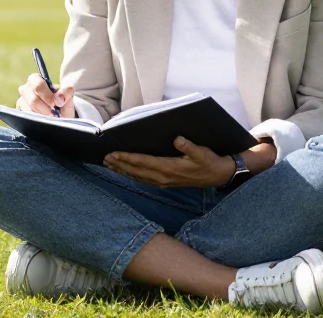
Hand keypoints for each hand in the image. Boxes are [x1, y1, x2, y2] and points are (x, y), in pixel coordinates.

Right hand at [16, 74, 75, 117]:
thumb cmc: (62, 103)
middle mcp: (26, 89)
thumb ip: (66, 93)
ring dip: (42, 115)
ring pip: (30, 111)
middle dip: (46, 108)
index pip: (37, 84)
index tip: (56, 104)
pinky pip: (27, 118)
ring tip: (51, 117)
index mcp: (36, 80)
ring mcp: (21, 102)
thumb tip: (59, 98)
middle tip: (54, 114)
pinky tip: (43, 120)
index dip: (47, 95)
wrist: (59, 115)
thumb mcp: (67, 96)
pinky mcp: (20, 113)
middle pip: (33, 100)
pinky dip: (37, 120)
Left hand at [103, 136, 235, 187]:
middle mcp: (164, 177)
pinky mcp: (166, 183)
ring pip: (138, 177)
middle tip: (104, 158)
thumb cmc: (209, 161)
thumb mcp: (202, 152)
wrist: (218, 176)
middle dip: (119, 164)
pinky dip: (132, 175)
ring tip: (109, 164)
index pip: (143, 162)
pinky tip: (125, 172)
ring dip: (122, 171)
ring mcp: (164, 181)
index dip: (127, 158)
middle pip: (136, 171)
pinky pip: (144, 180)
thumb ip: (190, 146)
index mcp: (170, 168)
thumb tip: (178, 139)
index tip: (113, 153)